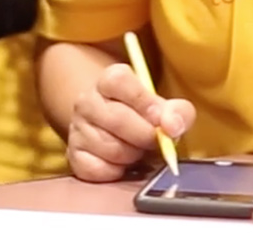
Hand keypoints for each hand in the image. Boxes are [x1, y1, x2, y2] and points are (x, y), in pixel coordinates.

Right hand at [65, 62, 194, 181]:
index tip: (161, 119)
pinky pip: (98, 169)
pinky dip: (116, 172)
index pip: (119, 81)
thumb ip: (178, 112)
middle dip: (145, 136)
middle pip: (118, 118)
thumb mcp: (166, 108)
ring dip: (132, 155)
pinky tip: (121, 163)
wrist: (117, 133)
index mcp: (109, 80)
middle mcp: (87, 101)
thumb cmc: (144, 118)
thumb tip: (173, 126)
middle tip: (154, 141)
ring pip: (110, 148)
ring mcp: (77, 128)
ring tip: (137, 150)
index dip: (145, 102)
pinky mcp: (74, 156)